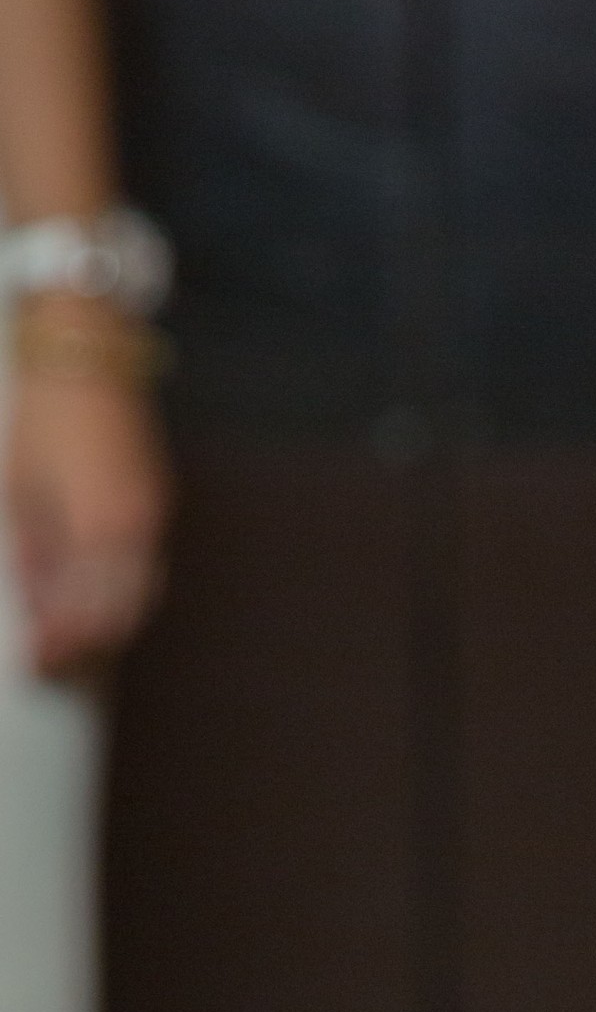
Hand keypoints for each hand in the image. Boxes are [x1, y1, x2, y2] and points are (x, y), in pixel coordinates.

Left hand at [6, 357, 167, 671]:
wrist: (85, 350)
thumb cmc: (44, 412)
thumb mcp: (21, 488)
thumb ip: (34, 554)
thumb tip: (36, 604)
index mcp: (103, 528)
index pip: (91, 612)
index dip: (63, 644)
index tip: (37, 661)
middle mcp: (139, 529)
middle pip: (122, 612)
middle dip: (86, 642)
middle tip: (51, 660)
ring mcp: (154, 512)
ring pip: (140, 591)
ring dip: (107, 618)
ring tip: (69, 633)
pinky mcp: (156, 497)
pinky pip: (144, 562)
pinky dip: (120, 587)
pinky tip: (92, 591)